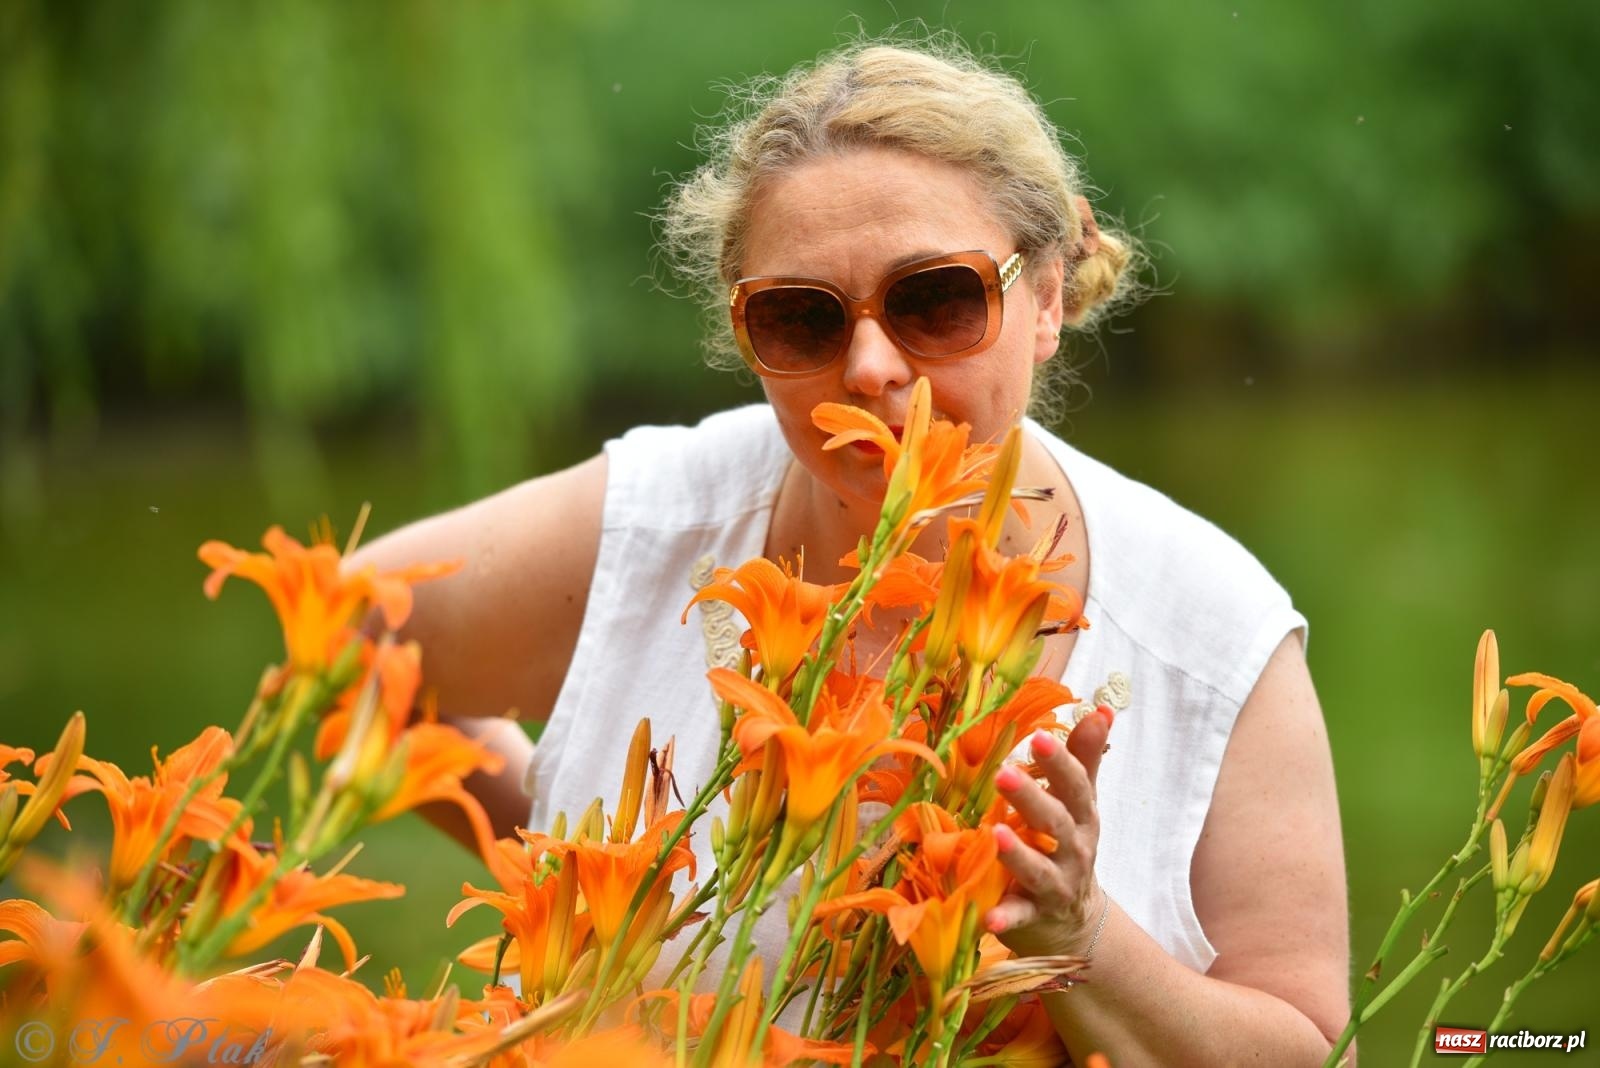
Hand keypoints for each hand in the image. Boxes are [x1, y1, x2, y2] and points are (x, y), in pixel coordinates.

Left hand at [986, 708, 1112, 957]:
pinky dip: (1006, 918)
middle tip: (1002, 773)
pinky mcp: (1034, 917)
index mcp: (1082, 818)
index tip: (1038, 736)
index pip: (1075, 785)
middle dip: (1032, 798)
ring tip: (994, 833)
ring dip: (1018, 854)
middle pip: (1055, 823)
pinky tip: (988, 918)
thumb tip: (1101, 708)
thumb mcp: (1080, 804)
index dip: (1059, 761)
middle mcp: (1073, 851)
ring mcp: (1055, 886)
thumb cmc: (1069, 847)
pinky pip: (1020, 918)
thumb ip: (1086, 758)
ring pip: (1038, 870)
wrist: (1074, 923)